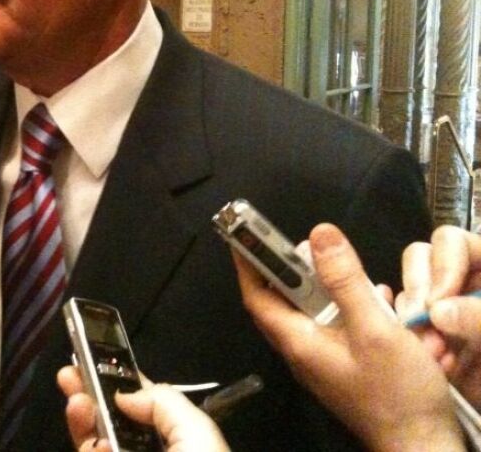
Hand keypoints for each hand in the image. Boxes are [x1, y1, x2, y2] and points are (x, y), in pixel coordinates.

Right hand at [56, 366, 228, 451]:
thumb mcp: (198, 436)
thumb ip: (164, 403)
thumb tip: (125, 394)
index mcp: (174, 444)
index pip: (141, 407)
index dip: (118, 381)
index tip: (91, 358)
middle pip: (110, 425)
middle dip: (89, 396)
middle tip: (69, 374)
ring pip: (92, 447)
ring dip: (81, 420)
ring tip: (76, 401)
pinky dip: (85, 448)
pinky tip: (94, 444)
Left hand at [234, 223, 461, 451]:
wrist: (420, 445)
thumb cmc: (395, 394)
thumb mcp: (373, 329)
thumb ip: (346, 282)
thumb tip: (319, 234)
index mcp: (298, 342)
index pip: (257, 296)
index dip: (248, 263)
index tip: (244, 234)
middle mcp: (302, 351)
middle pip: (281, 301)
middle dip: (286, 268)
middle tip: (300, 242)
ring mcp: (323, 359)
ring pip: (310, 312)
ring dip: (320, 285)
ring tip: (335, 261)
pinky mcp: (344, 364)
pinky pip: (334, 325)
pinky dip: (345, 304)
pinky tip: (372, 295)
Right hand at [398, 225, 480, 404]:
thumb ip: (479, 319)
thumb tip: (437, 310)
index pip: (455, 244)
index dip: (443, 264)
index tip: (438, 300)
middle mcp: (467, 285)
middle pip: (425, 260)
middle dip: (420, 289)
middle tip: (421, 320)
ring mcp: (451, 312)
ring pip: (412, 293)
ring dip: (415, 319)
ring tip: (433, 351)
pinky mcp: (438, 340)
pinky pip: (408, 325)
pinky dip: (412, 341)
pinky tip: (430, 361)